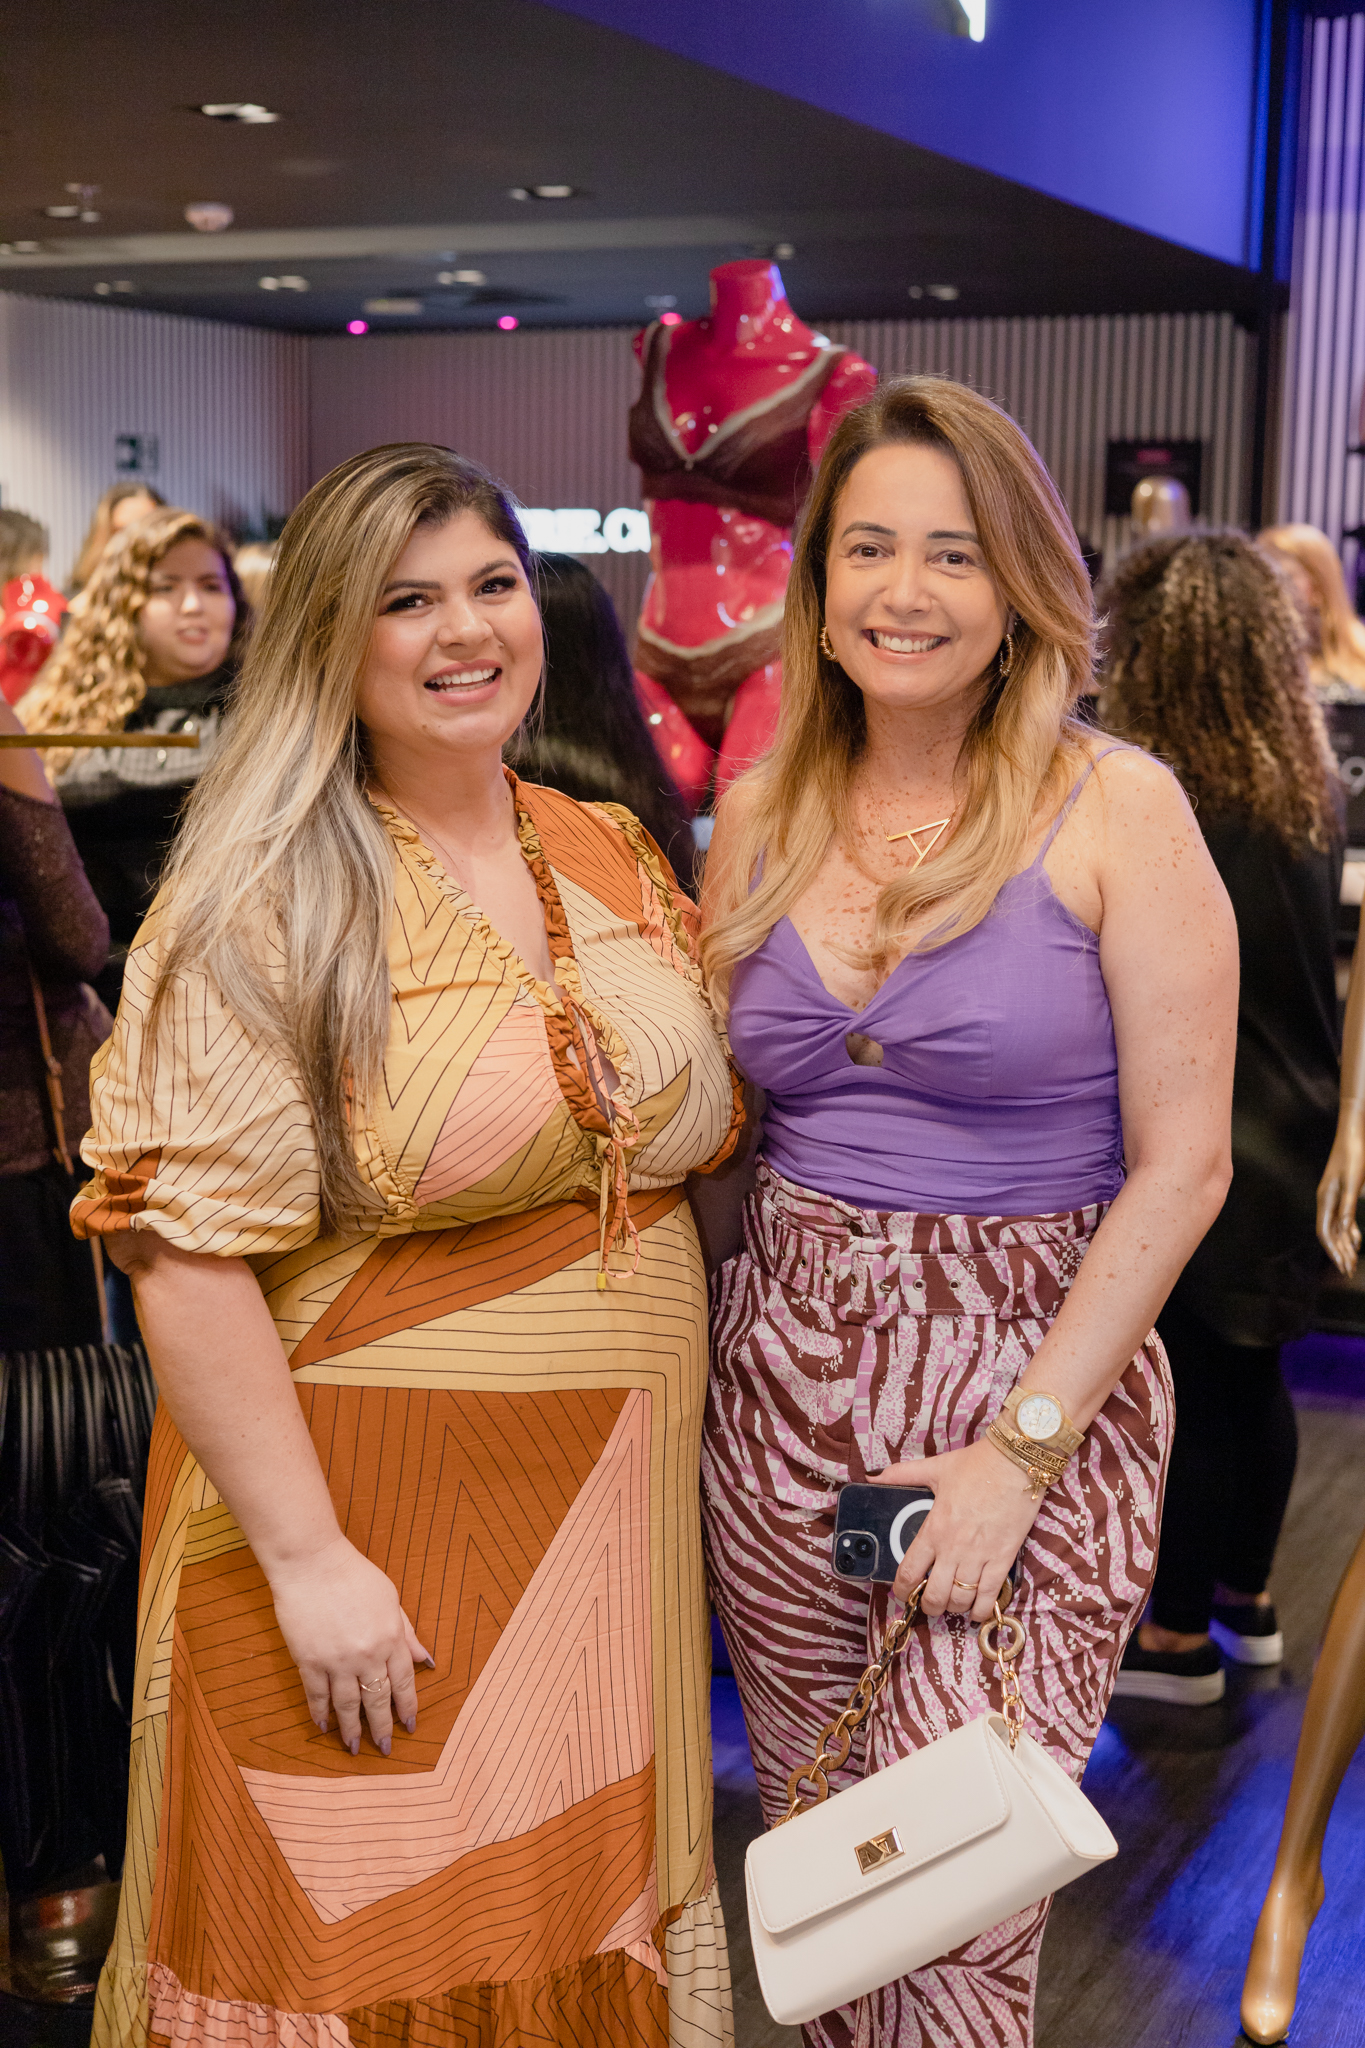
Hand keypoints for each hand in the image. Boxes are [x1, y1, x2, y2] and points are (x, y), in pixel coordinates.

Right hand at [267, 1535, 433, 1756]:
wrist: (312, 1563)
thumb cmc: (353, 1575)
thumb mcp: (390, 1598)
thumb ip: (407, 1631)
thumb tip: (425, 1659)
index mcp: (391, 1637)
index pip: (404, 1681)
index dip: (407, 1706)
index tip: (410, 1725)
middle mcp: (367, 1654)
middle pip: (377, 1699)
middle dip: (382, 1727)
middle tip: (385, 1749)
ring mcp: (337, 1660)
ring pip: (347, 1705)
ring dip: (351, 1729)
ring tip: (355, 1748)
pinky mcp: (309, 1660)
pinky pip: (316, 1695)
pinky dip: (320, 1713)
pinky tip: (324, 1727)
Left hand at [874, 1438, 1043, 1624]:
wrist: (1016, 1463)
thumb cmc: (976, 1465)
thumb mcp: (935, 1468)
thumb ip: (903, 1475)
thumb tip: (873, 1477)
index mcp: (934, 1529)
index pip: (910, 1571)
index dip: (902, 1590)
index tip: (903, 1593)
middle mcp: (954, 1548)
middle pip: (935, 1595)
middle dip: (929, 1605)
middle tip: (929, 1603)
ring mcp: (980, 1556)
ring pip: (961, 1599)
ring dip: (954, 1607)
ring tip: (952, 1603)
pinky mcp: (1003, 1558)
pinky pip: (990, 1596)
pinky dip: (981, 1610)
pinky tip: (976, 1612)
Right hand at [1317, 1113, 1364, 1275]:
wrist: (1354, 1133)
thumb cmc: (1353, 1155)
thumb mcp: (1353, 1183)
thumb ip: (1347, 1207)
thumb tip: (1344, 1231)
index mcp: (1326, 1199)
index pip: (1325, 1232)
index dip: (1333, 1251)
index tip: (1342, 1266)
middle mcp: (1327, 1201)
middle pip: (1330, 1233)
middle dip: (1339, 1253)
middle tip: (1348, 1271)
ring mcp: (1334, 1197)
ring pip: (1336, 1227)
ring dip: (1345, 1245)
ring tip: (1352, 1262)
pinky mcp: (1342, 1193)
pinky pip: (1343, 1218)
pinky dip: (1349, 1232)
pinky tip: (1356, 1241)